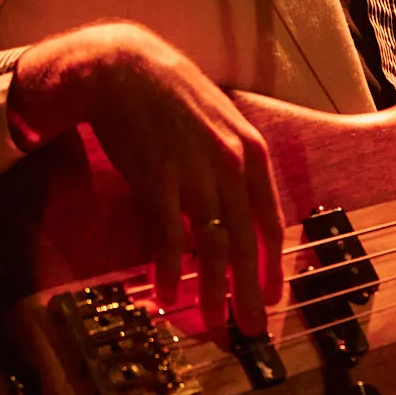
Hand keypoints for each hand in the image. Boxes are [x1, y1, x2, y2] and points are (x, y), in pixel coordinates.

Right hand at [8, 21, 283, 333]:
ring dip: (212, 290)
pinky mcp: (156, 177)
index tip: (272, 297)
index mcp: (252, 153)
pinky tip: (164, 294)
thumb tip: (240, 211)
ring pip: (211, 245)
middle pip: (245, 242)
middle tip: (252, 328)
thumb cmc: (173, 98)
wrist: (123, 66)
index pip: (269, 223)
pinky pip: (166, 234)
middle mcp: (231, 164)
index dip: (271, 266)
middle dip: (250, 291)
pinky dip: (166, 268)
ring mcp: (195, 172)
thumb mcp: (220, 126)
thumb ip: (234, 167)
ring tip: (212, 322)